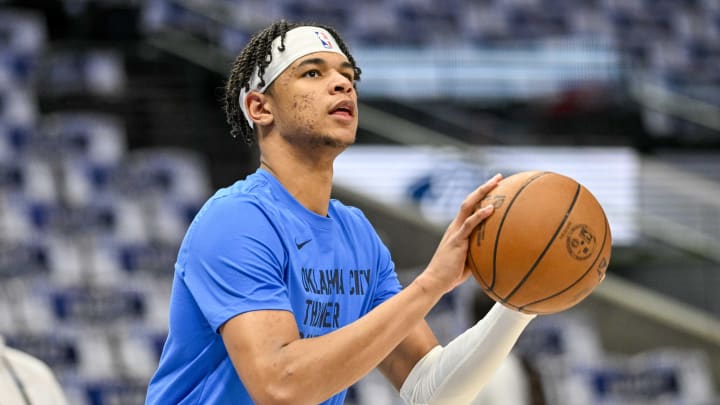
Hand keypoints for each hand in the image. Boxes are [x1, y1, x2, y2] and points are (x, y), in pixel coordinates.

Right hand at [419, 173, 501, 294]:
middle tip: (498, 177)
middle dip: (484, 187)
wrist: (435, 281)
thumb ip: (480, 252)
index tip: (495, 187)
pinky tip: (490, 208)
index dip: (481, 196)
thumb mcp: (469, 259)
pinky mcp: (457, 240)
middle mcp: (455, 226)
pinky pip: (469, 224)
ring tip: (496, 183)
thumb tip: (497, 252)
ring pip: (468, 206)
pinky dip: (480, 215)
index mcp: (458, 229)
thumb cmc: (451, 274)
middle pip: (469, 200)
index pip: (469, 207)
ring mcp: (455, 231)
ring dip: (482, 193)